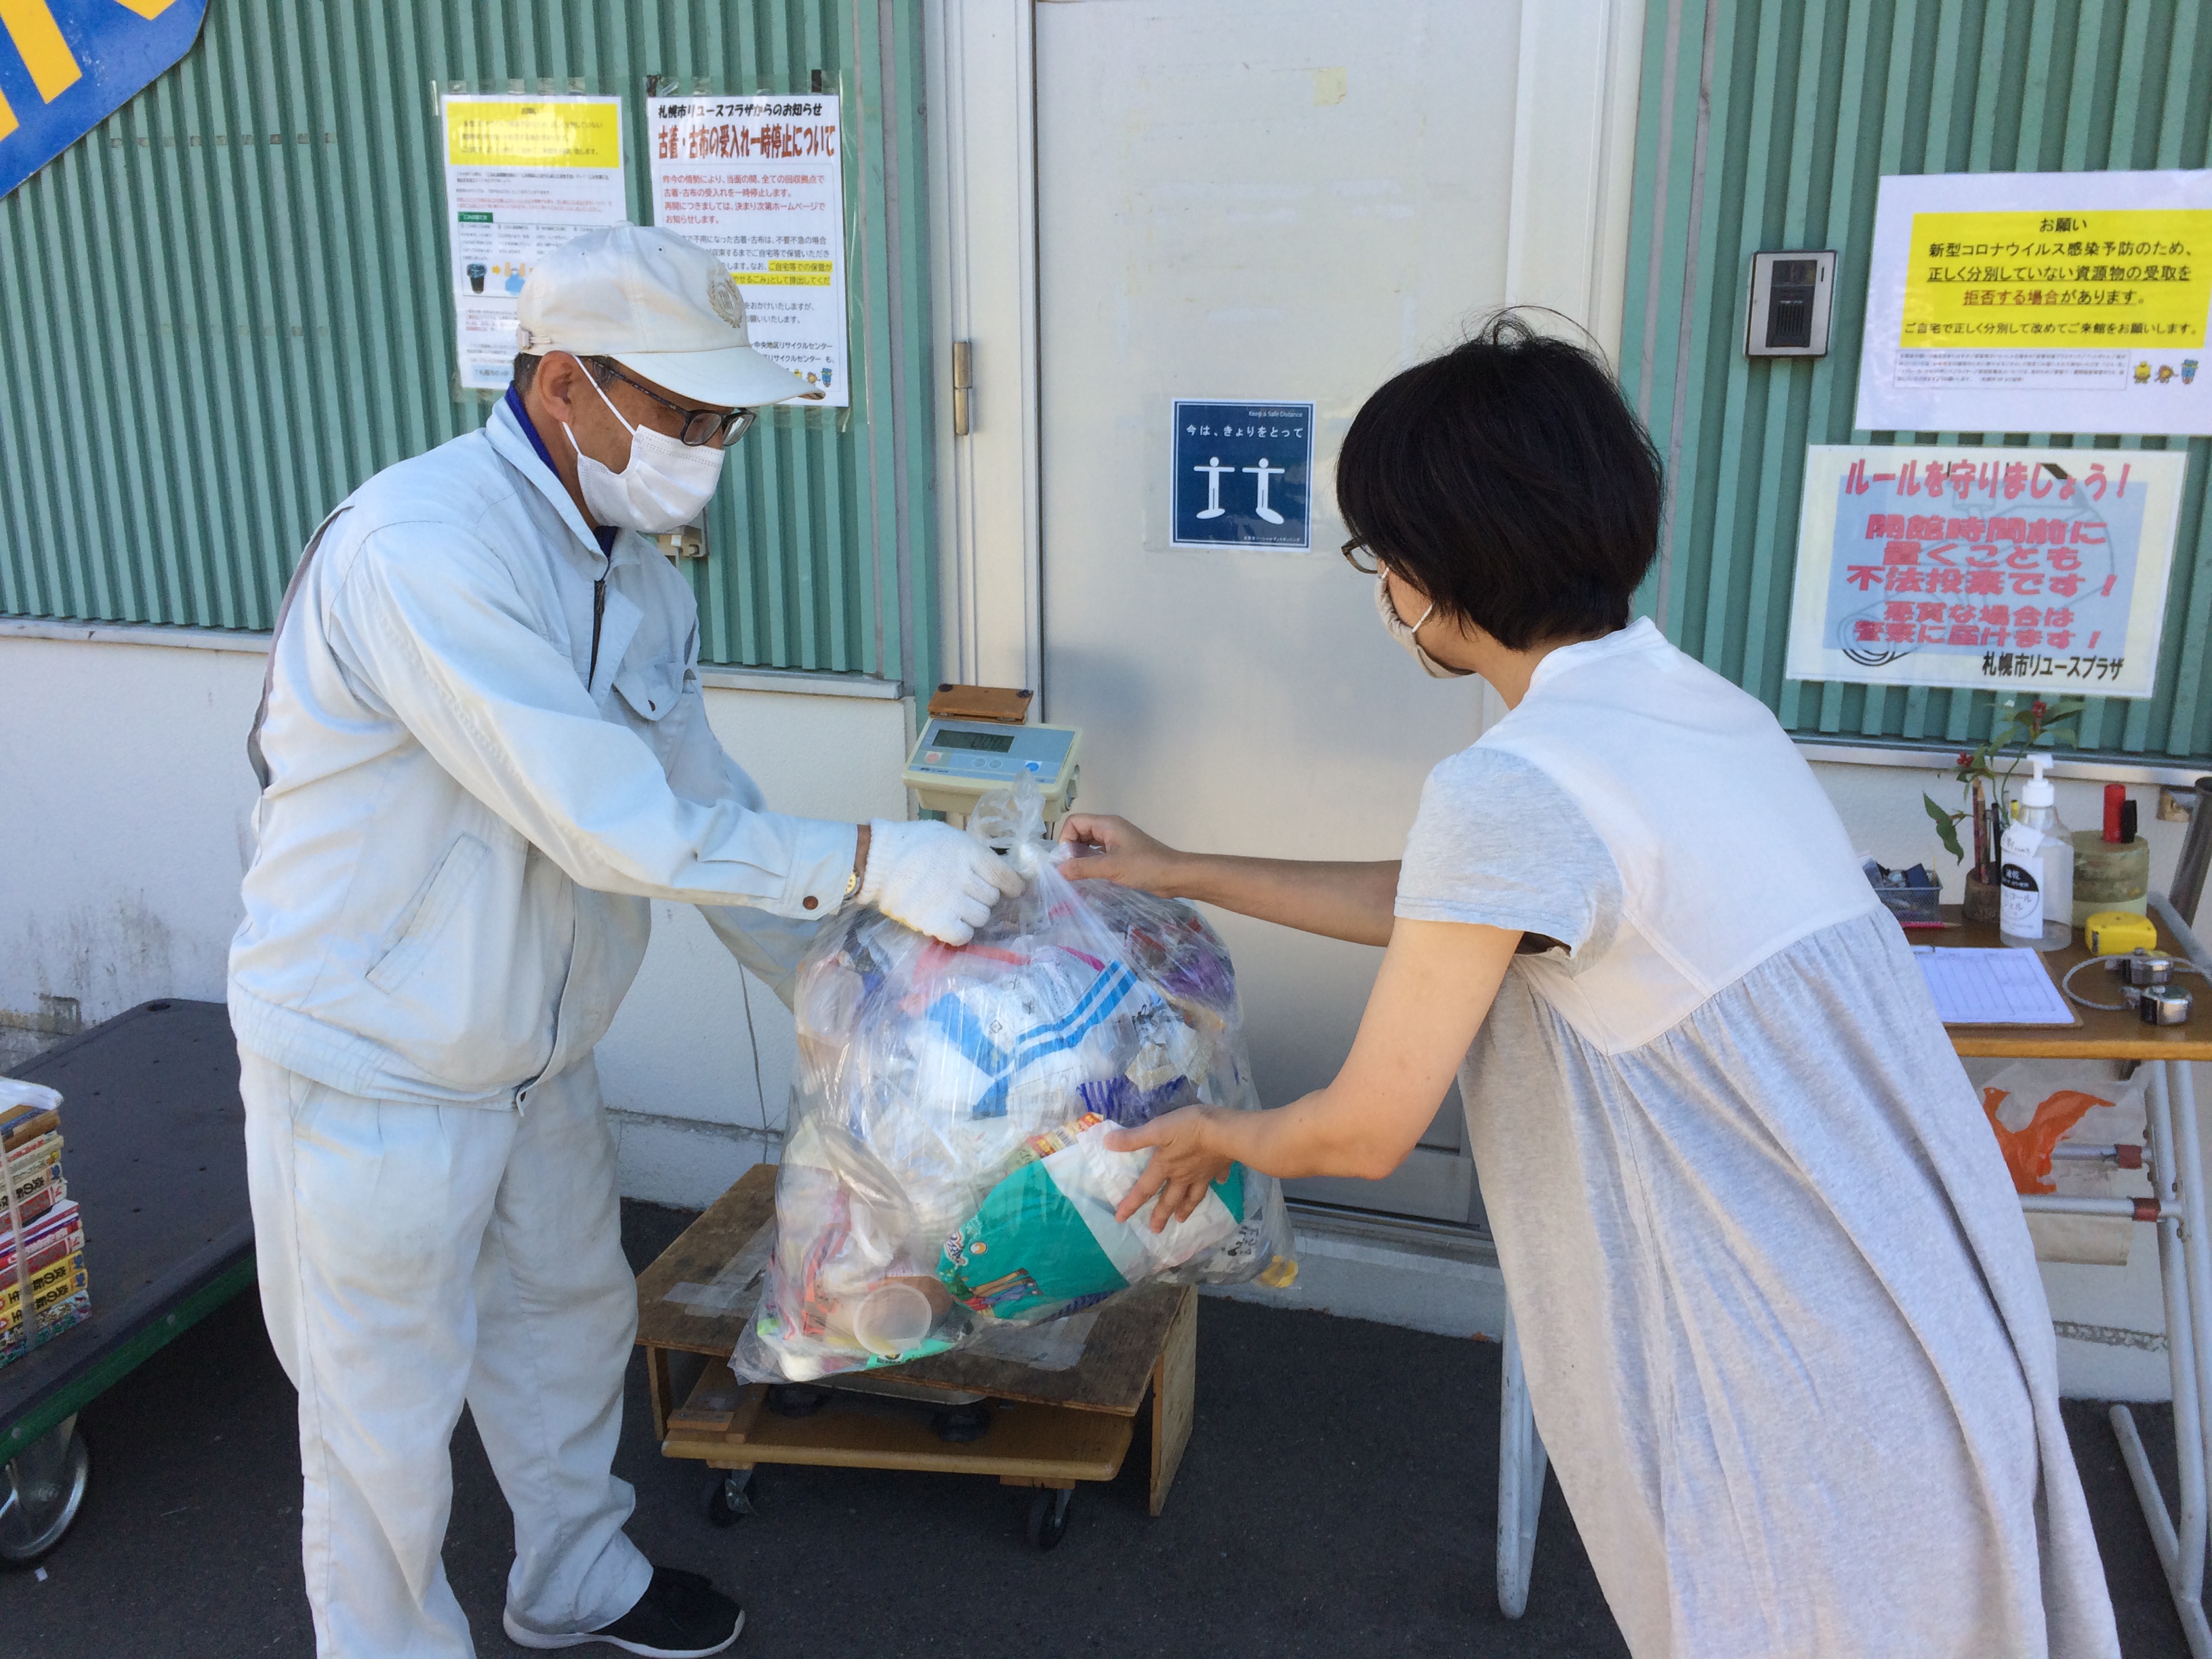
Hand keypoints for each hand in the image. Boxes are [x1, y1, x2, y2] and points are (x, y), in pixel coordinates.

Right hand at [857, 819, 1024, 944]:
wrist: (876, 862)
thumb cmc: (910, 843)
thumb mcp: (947, 836)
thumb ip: (970, 852)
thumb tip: (991, 869)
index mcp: (969, 853)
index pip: (1005, 875)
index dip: (1012, 885)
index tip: (1012, 889)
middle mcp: (965, 878)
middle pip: (992, 898)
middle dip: (983, 897)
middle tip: (968, 894)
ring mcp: (952, 902)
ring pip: (981, 918)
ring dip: (973, 915)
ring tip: (956, 908)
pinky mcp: (937, 923)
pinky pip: (964, 935)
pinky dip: (960, 932)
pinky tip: (951, 924)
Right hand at [1057, 813, 1186, 892]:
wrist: (1174, 875)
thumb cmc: (1144, 867)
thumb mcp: (1110, 867)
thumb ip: (1083, 867)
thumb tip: (1058, 870)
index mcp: (1107, 824)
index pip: (1074, 822)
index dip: (1066, 839)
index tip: (1068, 860)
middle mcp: (1110, 828)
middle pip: (1080, 831)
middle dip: (1071, 848)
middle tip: (1072, 870)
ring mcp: (1117, 840)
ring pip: (1089, 843)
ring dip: (1081, 856)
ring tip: (1078, 875)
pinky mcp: (1122, 853)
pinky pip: (1099, 853)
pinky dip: (1091, 861)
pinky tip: (1090, 876)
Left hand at [1107, 1107, 1234, 1232]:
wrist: (1226, 1131)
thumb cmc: (1189, 1128)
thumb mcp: (1158, 1129)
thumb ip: (1134, 1139)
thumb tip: (1107, 1144)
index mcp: (1165, 1167)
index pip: (1144, 1189)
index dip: (1131, 1203)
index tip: (1121, 1219)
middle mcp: (1183, 1175)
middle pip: (1170, 1199)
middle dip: (1161, 1215)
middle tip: (1155, 1230)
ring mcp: (1203, 1173)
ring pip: (1193, 1195)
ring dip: (1186, 1208)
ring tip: (1181, 1219)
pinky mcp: (1220, 1165)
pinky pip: (1218, 1178)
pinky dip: (1218, 1182)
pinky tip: (1220, 1184)